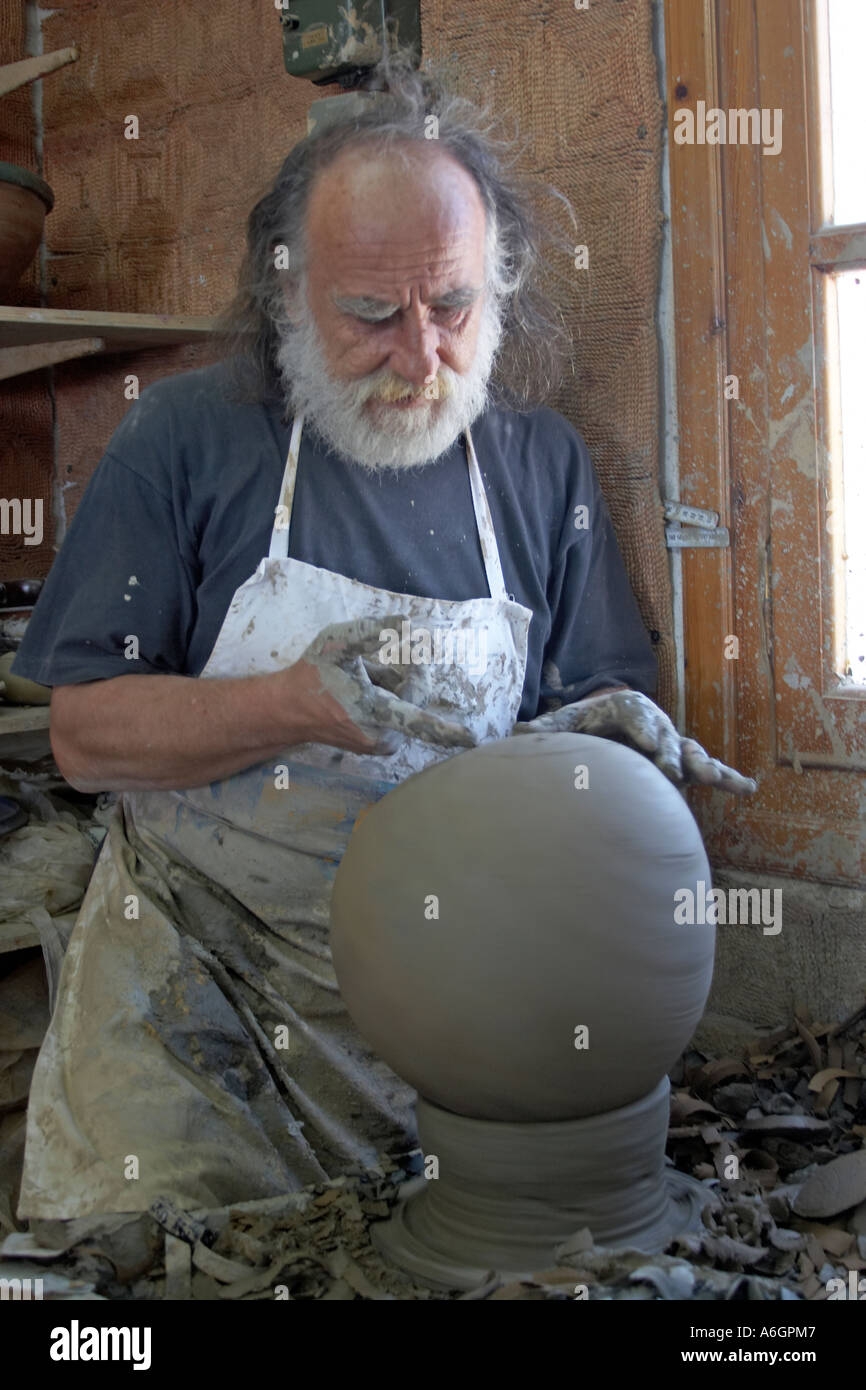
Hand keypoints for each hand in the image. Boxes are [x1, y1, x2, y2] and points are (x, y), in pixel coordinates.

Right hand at [292, 616, 476, 756]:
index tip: (472, 739)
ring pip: (406, 703)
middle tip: (374, 657)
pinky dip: (386, 696)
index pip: (418, 722)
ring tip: (360, 677)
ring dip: (391, 683)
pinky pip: (398, 714)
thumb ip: (373, 631)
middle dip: (400, 671)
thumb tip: (408, 624)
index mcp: (374, 713)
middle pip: (414, 695)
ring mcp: (381, 745)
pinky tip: (362, 691)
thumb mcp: (337, 643)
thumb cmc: (312, 675)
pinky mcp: (379, 747)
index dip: (446, 730)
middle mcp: (382, 737)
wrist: (287, 710)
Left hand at [512, 688, 756, 794]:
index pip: (639, 719)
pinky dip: (727, 778)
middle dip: (673, 755)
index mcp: (628, 708)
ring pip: (691, 753)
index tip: (652, 748)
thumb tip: (514, 733)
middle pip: (668, 737)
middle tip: (674, 773)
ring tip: (721, 780)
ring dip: (705, 766)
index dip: (647, 732)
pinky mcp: (680, 762)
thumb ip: (543, 731)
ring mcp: (670, 743)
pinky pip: (707, 769)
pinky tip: (747, 789)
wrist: (604, 723)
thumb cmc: (582, 723)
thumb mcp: (562, 724)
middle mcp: (655, 723)